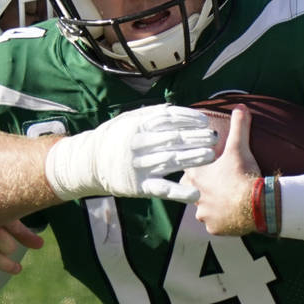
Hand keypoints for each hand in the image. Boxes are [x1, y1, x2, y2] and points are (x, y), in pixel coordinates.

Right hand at [45, 104, 217, 202]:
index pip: (168, 119)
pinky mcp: (138, 186)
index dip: (188, 119)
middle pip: (172, 139)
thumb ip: (150, 116)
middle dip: (195, 137)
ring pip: (170, 161)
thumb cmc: (115, 139)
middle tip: (214, 137)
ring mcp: (138, 165)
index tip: (204, 121)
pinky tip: (195, 193)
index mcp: (137, 126)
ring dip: (193, 158)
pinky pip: (161, 188)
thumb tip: (174, 109)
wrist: (89, 163)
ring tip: (211, 156)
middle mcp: (138, 144)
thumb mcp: (127, 121)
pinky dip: (179, 192)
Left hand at [181, 107, 262, 235]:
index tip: (212, 169)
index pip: (190, 171)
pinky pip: (215, 224)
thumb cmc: (244, 174)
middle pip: (193, 190)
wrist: (256, 204)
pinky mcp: (213, 228)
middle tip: (220, 185)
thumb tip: (241, 107)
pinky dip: (222, 220)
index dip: (201, 169)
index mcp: (195, 176)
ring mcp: (203, 214)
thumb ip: (238, 126)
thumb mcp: (240, 147)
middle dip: (203, 188)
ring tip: (228, 200)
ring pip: (203, 209)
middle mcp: (194, 196)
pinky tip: (232, 214)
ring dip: (213, 205)